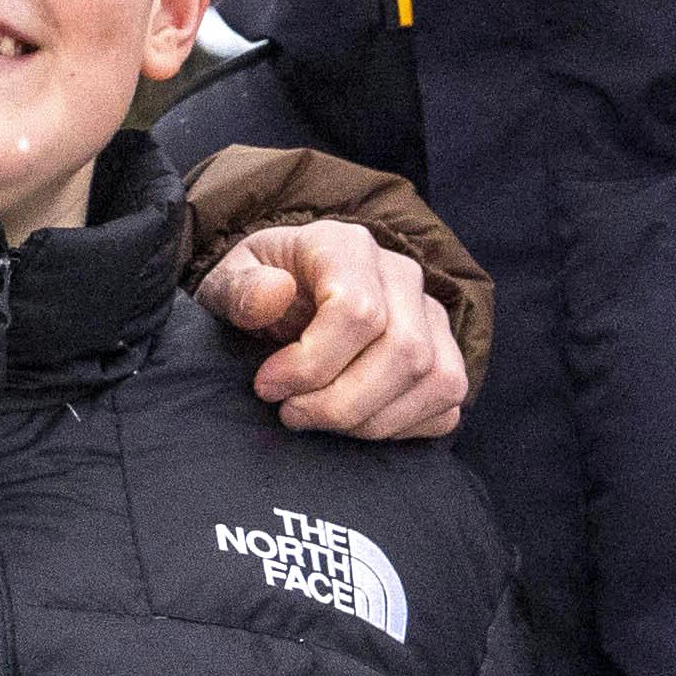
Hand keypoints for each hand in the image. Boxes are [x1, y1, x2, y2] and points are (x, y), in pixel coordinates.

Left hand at [202, 217, 469, 440]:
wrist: (290, 295)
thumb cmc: (257, 289)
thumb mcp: (227, 280)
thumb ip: (239, 289)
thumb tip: (274, 294)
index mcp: (347, 247)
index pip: (358, 310)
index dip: (311, 364)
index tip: (268, 386)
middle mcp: (401, 275)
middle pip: (404, 351)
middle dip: (342, 402)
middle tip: (292, 414)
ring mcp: (431, 315)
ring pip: (436, 379)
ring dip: (372, 420)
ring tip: (320, 420)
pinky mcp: (446, 352)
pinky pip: (449, 402)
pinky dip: (403, 427)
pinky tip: (355, 422)